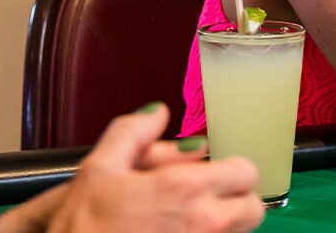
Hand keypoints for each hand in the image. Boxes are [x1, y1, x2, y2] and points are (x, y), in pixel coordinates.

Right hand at [33, 103, 264, 232]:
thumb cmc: (82, 225)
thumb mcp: (97, 169)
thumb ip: (132, 133)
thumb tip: (158, 113)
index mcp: (185, 189)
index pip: (247, 171)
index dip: (233, 170)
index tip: (215, 173)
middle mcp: (205, 223)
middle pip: (254, 208)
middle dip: (237, 202)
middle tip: (209, 201)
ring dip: (225, 225)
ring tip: (188, 222)